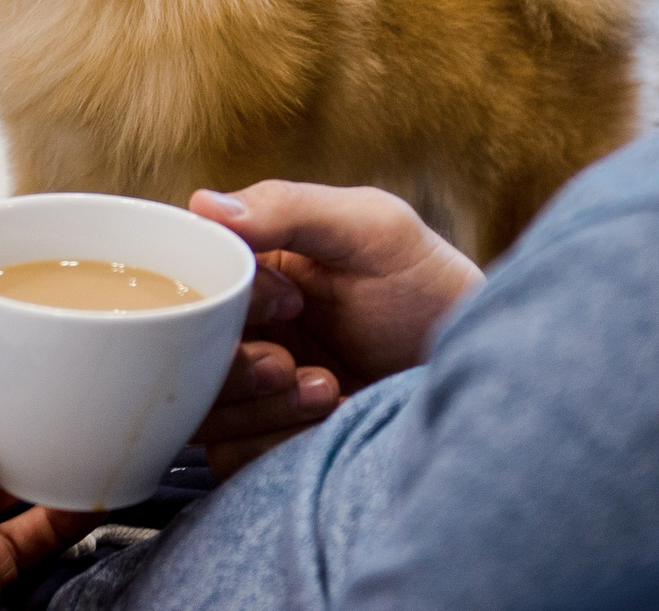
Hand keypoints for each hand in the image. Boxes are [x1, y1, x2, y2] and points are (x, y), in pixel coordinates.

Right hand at [186, 182, 482, 477]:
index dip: (218, 298)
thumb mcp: (372, 228)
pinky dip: (271, 444)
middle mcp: (238, 326)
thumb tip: (204, 203)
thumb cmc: (429, 289)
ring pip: (200, 408)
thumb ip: (291, 208)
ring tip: (327, 388)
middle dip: (235, 364)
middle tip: (288, 362)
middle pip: (177, 352)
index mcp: (249, 267)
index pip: (184, 279)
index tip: (286, 301)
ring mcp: (247, 387)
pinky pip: (229, 455)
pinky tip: (326, 423)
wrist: (482, 372)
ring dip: (259, 406)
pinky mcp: (262, 441)